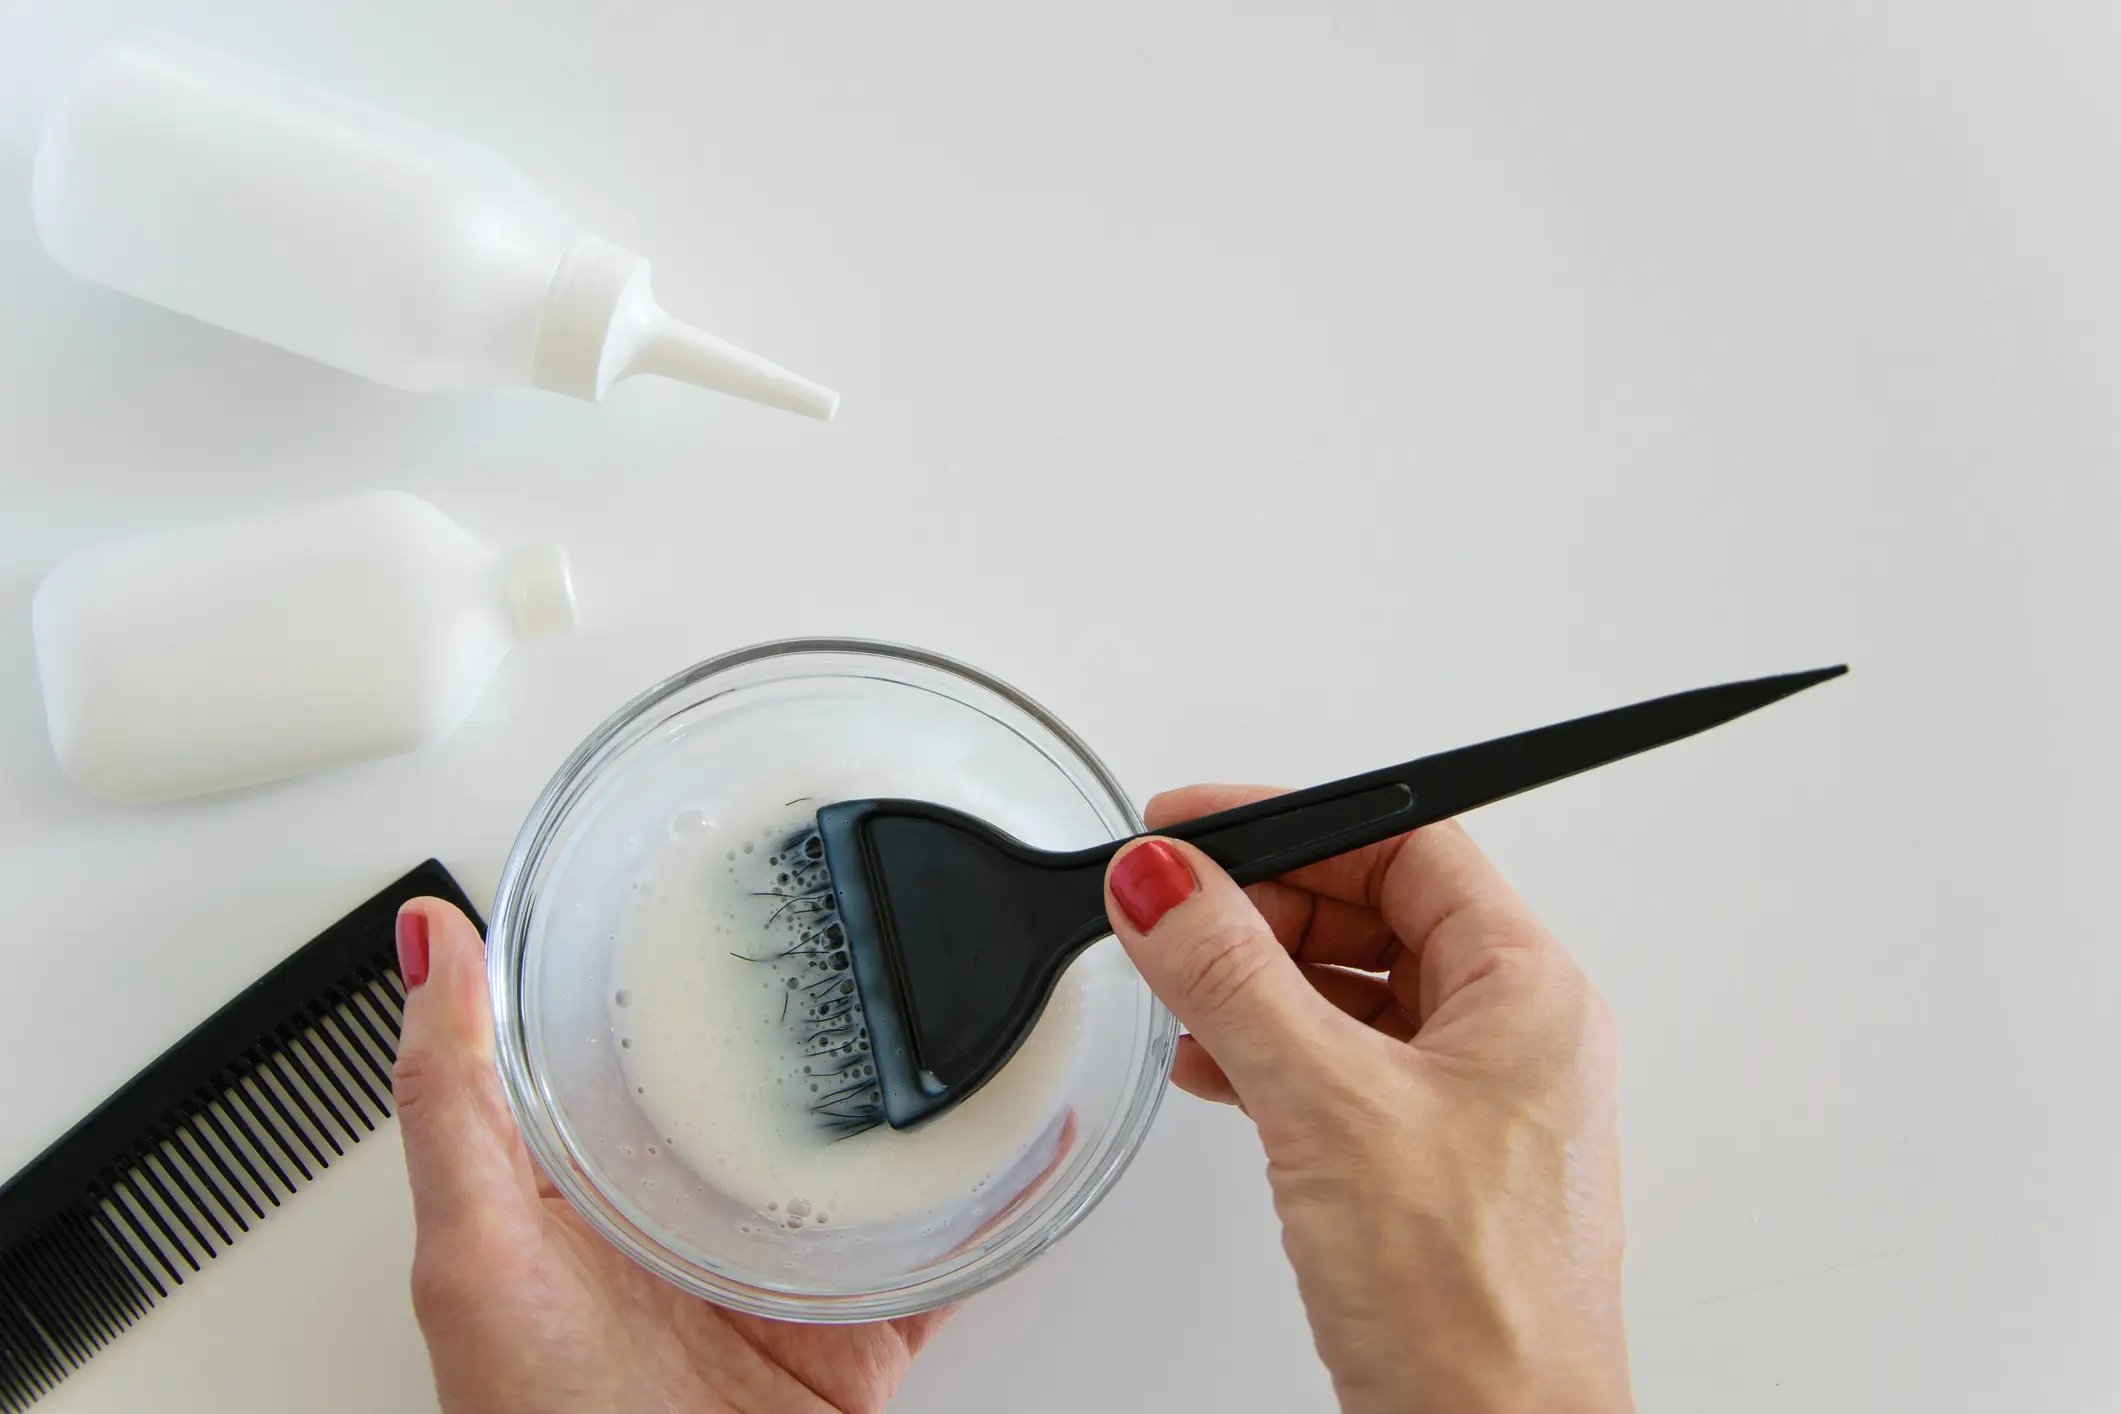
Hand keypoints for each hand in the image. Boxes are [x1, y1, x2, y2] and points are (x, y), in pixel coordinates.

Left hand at [390, 899, 952, 1413]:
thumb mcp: (471, 1255)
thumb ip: (453, 1103)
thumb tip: (428, 947)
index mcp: (591, 1190)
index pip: (622, 1046)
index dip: (654, 963)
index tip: (696, 875)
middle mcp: (689, 1220)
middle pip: (763, 1093)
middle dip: (816, 1017)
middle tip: (868, 924)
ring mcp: (781, 1272)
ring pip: (863, 1160)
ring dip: (915, 1098)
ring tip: (965, 1011)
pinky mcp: (858, 1332)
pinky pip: (938, 1252)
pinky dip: (990, 1197)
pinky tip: (1023, 1138)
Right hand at [1104, 790, 1631, 1413]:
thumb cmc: (1476, 1306)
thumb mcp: (1327, 1103)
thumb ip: (1232, 978)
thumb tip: (1163, 882)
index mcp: (1526, 991)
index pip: (1408, 844)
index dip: (1297, 823)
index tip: (1195, 827)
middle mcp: (1508, 1037)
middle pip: (1373, 912)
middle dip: (1263, 906)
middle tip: (1171, 909)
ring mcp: (1467, 1104)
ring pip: (1349, 992)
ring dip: (1256, 983)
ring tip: (1178, 988)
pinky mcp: (1422, 1165)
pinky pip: (1337, 1067)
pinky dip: (1267, 1053)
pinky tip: (1213, 1068)